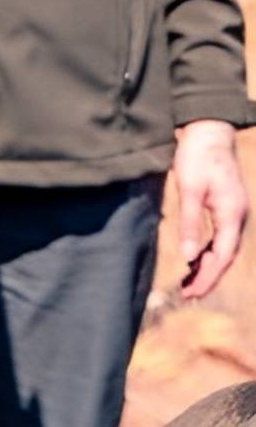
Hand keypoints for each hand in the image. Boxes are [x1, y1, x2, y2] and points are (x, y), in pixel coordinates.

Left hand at [173, 120, 248, 299]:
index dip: (207, 278)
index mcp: (232, 214)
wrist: (209, 131)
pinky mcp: (228, 208)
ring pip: (224, 249)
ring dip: (208, 268)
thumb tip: (189, 257)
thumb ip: (190, 224)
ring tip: (188, 285)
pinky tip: (194, 262)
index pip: (221, 256)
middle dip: (208, 278)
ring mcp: (235, 212)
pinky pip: (221, 239)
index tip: (191, 294)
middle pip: (225, 257)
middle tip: (188, 296)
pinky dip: (208, 253)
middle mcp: (238, 216)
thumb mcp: (189, 190)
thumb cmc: (198, 157)